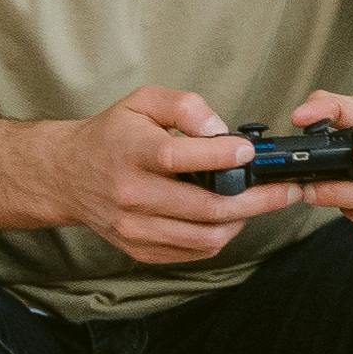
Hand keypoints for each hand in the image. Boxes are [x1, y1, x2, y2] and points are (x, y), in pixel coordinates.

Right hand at [52, 85, 281, 266]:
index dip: (219, 156)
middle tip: (286, 190)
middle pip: (204, 207)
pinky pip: (194, 251)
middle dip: (256, 200)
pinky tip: (230, 217)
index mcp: (131, 154)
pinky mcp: (140, 249)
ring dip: (242, 221)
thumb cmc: (111, 135)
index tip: (249, 152)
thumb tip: (221, 131)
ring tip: (261, 202)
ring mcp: (135, 228)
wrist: (66, 175)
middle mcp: (132, 195)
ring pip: (205, 236)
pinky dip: (220, 236)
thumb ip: (185, 107)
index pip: (178, 158)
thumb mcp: (142, 101)